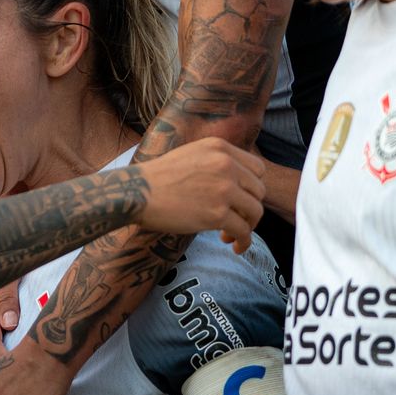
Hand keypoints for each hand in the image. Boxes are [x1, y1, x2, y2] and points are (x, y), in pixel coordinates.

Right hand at [133, 138, 264, 251]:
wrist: (136, 193)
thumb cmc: (156, 179)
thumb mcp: (190, 155)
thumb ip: (214, 162)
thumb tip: (234, 185)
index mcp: (220, 148)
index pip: (257, 168)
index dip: (253, 188)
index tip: (242, 201)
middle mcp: (226, 164)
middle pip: (259, 190)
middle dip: (250, 208)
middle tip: (237, 220)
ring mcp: (224, 189)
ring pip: (255, 211)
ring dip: (248, 226)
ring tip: (232, 236)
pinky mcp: (217, 214)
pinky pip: (243, 230)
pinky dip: (243, 241)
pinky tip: (236, 246)